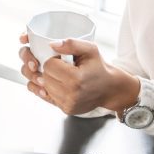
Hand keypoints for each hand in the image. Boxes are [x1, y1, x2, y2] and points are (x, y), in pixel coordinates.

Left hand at [20, 37, 138, 115]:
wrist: (110, 88)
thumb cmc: (99, 67)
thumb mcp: (90, 49)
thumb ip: (71, 44)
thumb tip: (51, 45)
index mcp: (76, 79)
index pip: (48, 65)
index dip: (53, 60)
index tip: (63, 60)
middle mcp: (71, 95)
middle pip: (44, 77)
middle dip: (50, 70)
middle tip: (63, 68)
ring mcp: (68, 104)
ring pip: (43, 87)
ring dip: (49, 80)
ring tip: (63, 76)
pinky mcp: (66, 110)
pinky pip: (48, 97)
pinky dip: (51, 89)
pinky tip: (60, 84)